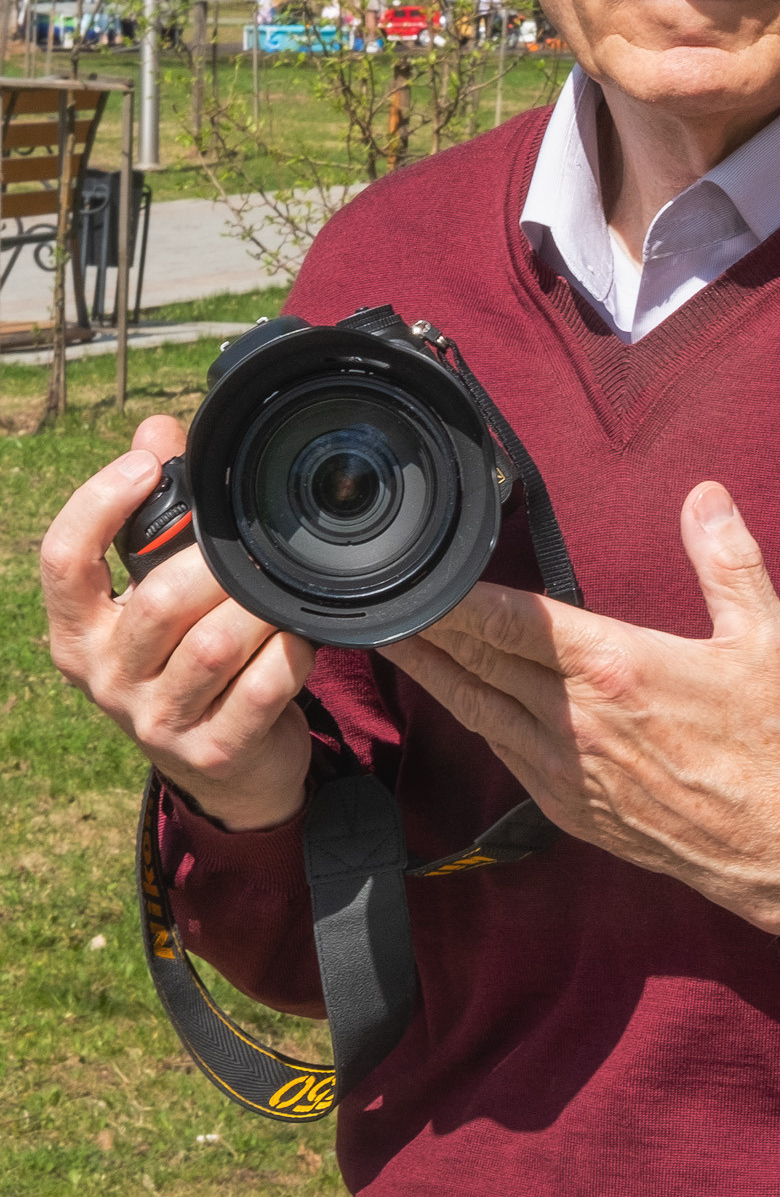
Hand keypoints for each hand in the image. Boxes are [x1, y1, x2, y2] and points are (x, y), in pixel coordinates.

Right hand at [40, 416, 315, 831]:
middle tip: (250, 549)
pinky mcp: (214, 750)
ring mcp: (157, 721)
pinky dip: (291, 651)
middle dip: (216, 565)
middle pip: (158, 602)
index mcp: (79, 630)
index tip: (145, 465)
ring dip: (260, 607)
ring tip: (277, 592)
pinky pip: (263, 685)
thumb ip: (154, 513)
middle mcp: (105, 678)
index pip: (62, 560)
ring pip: (216, 644)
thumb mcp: (156, 588)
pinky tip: (299, 636)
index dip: (98, 504)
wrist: (226, 768)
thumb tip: (156, 429)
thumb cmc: (185, 655)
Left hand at [387, 482, 779, 942]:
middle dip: (425, 627)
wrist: (773, 848)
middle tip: (377, 599)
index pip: (513, 622)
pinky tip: (454, 697)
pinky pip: (501, 749)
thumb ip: (729, 561)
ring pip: (476, 708)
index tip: (418, 576)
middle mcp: (575, 717)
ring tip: (390, 638)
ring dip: (430, 671)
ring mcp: (564, 766)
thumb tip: (706, 495)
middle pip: (478, 661)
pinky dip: (469, 715)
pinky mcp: (564, 805)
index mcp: (615, 668)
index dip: (457, 598)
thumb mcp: (767, 639)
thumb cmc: (771, 742)